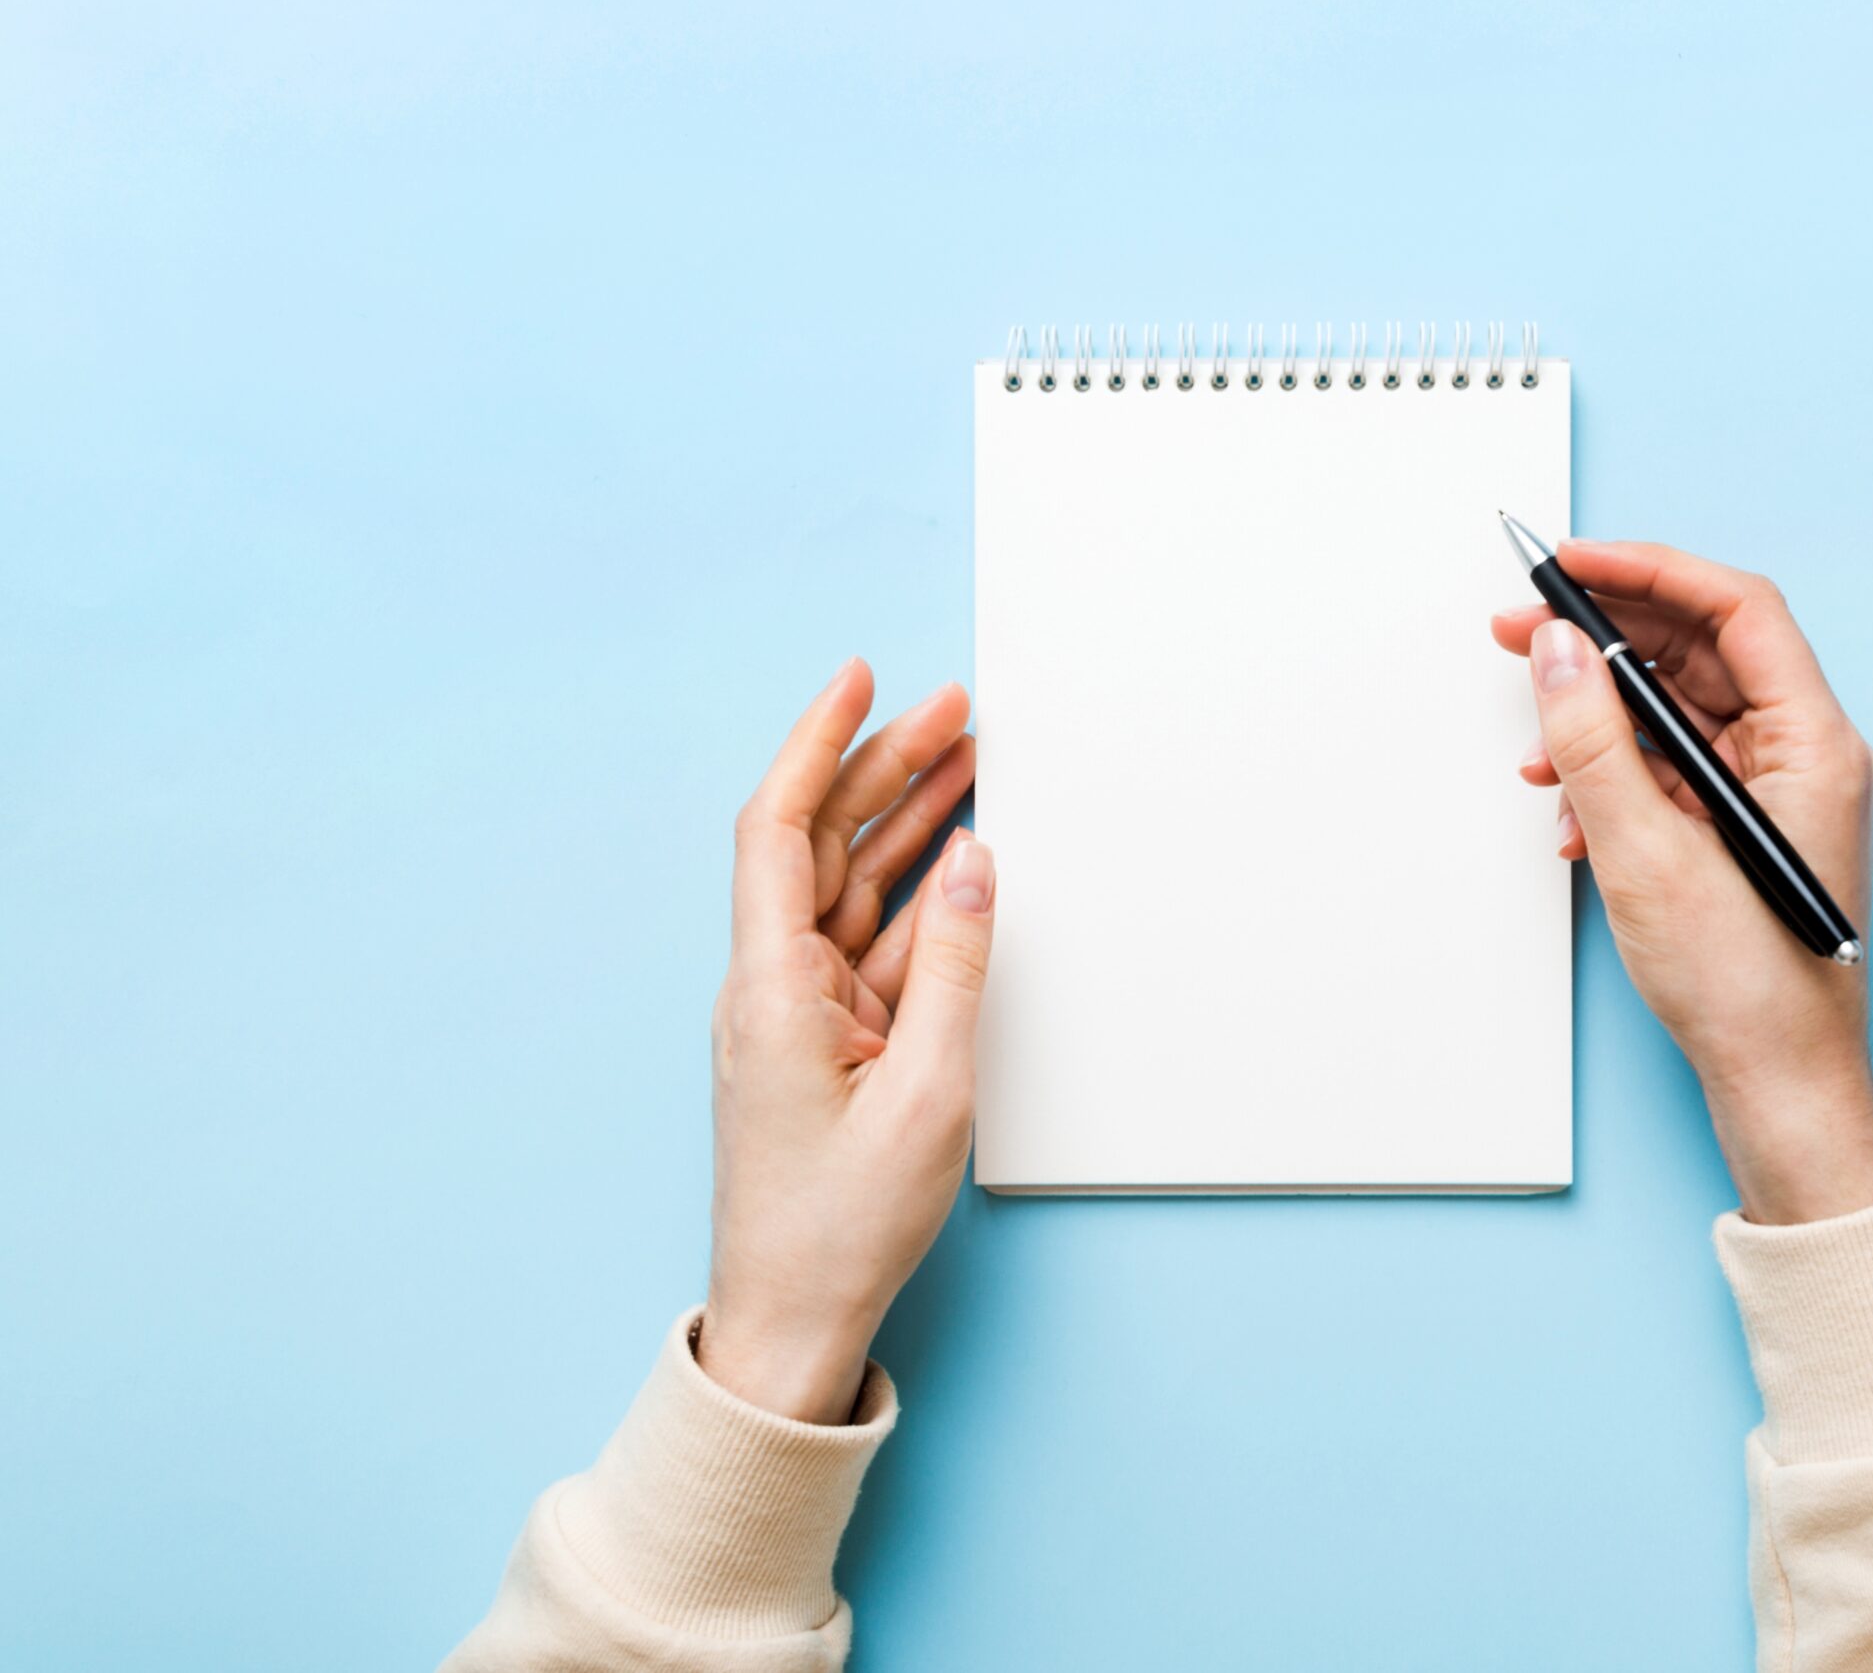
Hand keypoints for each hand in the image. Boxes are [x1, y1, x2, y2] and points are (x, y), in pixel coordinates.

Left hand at [694, 659, 994, 1423]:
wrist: (794, 1321)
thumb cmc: (842, 1225)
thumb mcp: (929, 1090)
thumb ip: (955, 964)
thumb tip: (973, 860)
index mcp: (771, 988)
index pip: (778, 828)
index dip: (816, 743)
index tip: (860, 678)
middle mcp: (772, 986)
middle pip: (820, 843)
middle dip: (883, 767)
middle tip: (954, 709)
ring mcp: (798, 1014)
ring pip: (850, 887)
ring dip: (905, 823)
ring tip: (968, 760)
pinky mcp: (826, 1043)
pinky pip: (871, 943)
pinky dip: (916, 896)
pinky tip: (958, 861)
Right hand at [1492, 545, 1872, 1223]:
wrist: (1780, 1090)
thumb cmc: (1750, 990)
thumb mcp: (1646, 854)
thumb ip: (1593, 741)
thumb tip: (1553, 649)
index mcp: (1815, 744)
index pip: (1735, 609)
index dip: (1648, 571)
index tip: (1570, 564)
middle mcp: (1805, 756)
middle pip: (1700, 651)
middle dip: (1603, 639)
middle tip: (1518, 630)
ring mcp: (1775, 794)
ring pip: (1676, 711)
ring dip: (1597, 718)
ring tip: (1536, 748)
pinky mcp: (1742, 830)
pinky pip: (1671, 768)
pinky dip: (1614, 774)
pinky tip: (1571, 814)